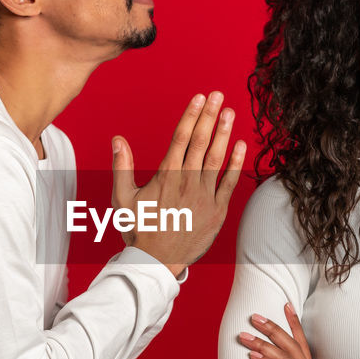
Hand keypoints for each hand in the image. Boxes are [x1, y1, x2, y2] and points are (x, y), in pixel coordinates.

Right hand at [112, 92, 245, 276]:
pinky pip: (230, 182)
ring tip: (230, 112)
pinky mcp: (217, 210)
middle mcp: (186, 182)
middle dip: (210, 116)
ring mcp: (203, 196)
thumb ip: (122, 167)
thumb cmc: (139, 230)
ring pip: (216, 158)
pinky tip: (241, 145)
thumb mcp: (123, 198)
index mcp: (165, 176)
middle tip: (219, 95)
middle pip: (200, 142)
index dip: (192, 115)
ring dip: (224, 133)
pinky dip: (236, 163)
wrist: (157, 262)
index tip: (200, 98)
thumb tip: (118, 140)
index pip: (181, 138)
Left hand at [238, 303, 316, 358]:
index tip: (287, 305)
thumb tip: (270, 357)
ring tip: (244, 336)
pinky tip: (253, 356)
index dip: (294, 321)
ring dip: (261, 344)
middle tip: (254, 317)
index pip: (301, 339)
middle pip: (289, 343)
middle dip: (271, 328)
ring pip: (281, 356)